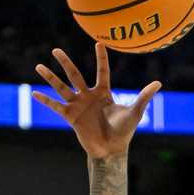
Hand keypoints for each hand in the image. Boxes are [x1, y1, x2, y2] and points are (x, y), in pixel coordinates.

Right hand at [31, 43, 160, 158]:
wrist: (111, 151)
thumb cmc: (124, 132)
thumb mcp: (135, 112)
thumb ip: (144, 96)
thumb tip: (159, 83)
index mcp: (103, 93)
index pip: (102, 71)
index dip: (101, 58)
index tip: (99, 43)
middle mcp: (88, 96)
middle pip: (75, 75)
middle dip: (65, 62)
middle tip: (55, 50)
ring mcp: (78, 106)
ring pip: (61, 87)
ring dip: (50, 77)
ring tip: (38, 66)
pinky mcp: (71, 117)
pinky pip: (56, 106)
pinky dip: (45, 100)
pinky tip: (34, 93)